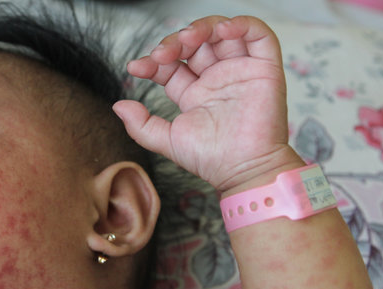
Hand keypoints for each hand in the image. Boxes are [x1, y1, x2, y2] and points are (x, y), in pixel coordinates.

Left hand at [114, 16, 303, 192]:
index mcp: (194, 93)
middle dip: (175, 43)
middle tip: (162, 54)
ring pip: (222, 34)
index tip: (137, 68)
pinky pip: (258, 36)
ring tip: (188, 39)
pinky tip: (222, 30)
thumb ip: (141, 125)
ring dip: (203, 28)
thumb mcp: (167, 141)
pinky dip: (242, 25)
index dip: (154, 61)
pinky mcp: (265, 69)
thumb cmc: (211, 160)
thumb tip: (118, 105)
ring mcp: (240, 71)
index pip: (172, 65)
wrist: (243, 170)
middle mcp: (216, 79)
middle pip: (194, 45)